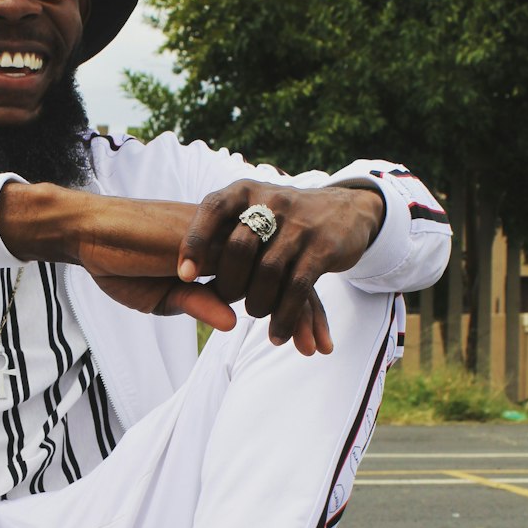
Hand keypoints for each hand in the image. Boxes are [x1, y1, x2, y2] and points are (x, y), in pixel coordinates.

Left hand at [177, 180, 384, 349]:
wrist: (345, 211)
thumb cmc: (281, 221)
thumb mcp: (250, 214)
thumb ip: (219, 238)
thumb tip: (182, 281)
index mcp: (244, 192)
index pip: (212, 210)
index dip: (195, 242)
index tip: (183, 276)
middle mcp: (271, 201)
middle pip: (239, 248)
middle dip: (229, 283)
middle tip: (227, 300)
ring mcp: (300, 224)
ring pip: (268, 272)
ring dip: (257, 303)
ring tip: (255, 315)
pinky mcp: (323, 247)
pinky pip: (298, 288)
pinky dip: (285, 316)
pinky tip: (277, 335)